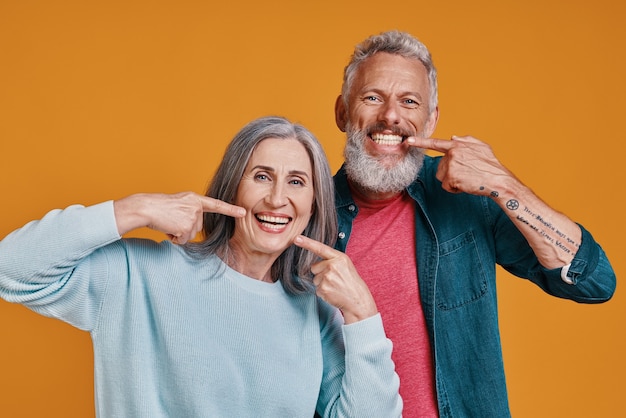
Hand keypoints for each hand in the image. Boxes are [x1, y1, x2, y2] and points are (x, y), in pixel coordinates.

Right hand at [114, 192, 245, 243]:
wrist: (146, 208)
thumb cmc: (159, 207)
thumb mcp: (178, 204)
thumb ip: (190, 211)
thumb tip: (193, 227)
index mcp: (194, 198)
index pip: (216, 205)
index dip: (230, 209)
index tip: (243, 212)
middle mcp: (196, 206)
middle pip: (197, 227)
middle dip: (184, 228)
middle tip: (172, 219)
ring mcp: (192, 216)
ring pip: (190, 234)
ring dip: (179, 233)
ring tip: (168, 223)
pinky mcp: (186, 227)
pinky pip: (182, 240)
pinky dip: (174, 238)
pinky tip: (167, 228)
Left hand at [294, 235, 377, 323]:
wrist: (358, 299)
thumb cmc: (351, 282)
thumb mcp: (345, 265)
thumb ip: (332, 260)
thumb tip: (315, 264)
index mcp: (339, 257)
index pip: (320, 248)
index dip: (307, 243)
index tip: (296, 238)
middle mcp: (332, 265)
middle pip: (314, 267)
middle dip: (321, 273)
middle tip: (335, 279)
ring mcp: (327, 277)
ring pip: (315, 279)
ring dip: (322, 283)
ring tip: (335, 286)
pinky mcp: (323, 288)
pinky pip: (316, 289)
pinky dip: (323, 292)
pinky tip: (333, 293)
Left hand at [408, 135, 514, 194]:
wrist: (498, 179)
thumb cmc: (490, 165)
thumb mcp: (481, 146)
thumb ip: (466, 140)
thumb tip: (453, 136)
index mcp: (458, 145)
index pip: (436, 143)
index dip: (420, 142)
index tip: (407, 141)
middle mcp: (452, 153)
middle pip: (441, 167)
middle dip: (451, 173)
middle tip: (467, 173)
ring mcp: (451, 164)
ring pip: (443, 177)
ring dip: (453, 181)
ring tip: (467, 178)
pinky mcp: (451, 176)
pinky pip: (447, 186)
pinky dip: (455, 189)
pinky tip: (466, 185)